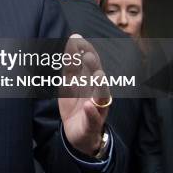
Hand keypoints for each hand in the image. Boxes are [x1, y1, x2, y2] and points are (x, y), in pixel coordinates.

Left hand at [58, 34, 110, 156]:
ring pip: (102, 96)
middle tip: (88, 55)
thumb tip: (73, 40)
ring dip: (101, 86)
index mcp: (90, 81)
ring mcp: (96, 108)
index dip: (85, 51)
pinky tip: (88, 106)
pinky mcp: (92, 123)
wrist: (77, 133)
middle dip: (94, 66)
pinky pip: (94, 118)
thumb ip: (71, 64)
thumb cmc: (75, 104)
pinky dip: (92, 112)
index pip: (91, 63)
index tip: (76, 39)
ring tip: (98, 75)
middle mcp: (96, 92)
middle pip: (98, 77)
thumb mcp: (69, 82)